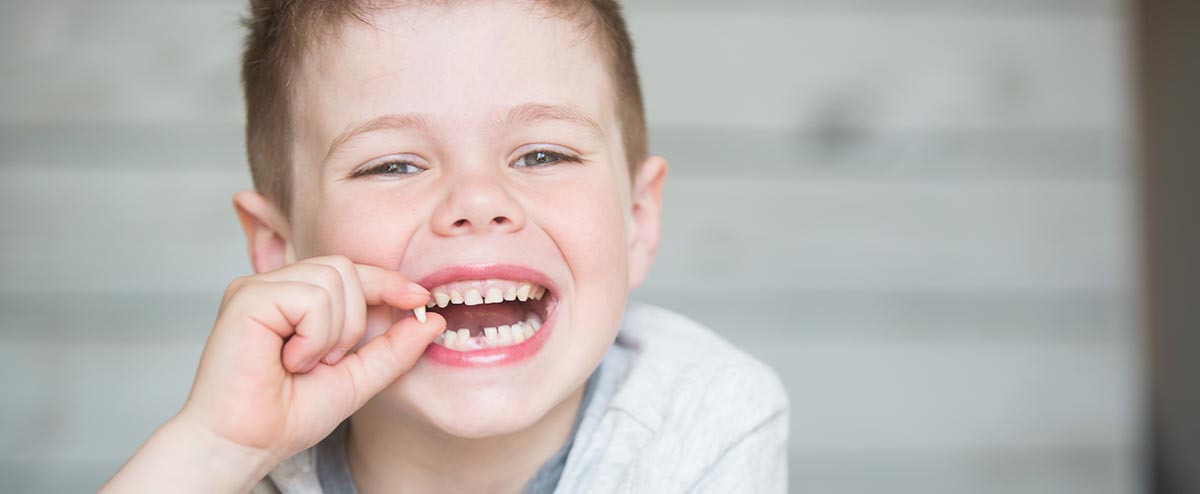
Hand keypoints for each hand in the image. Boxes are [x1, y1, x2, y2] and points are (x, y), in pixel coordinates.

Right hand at [102, 256, 444, 491]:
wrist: (245, 444)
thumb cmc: (286, 415)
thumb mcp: (357, 378)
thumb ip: (393, 349)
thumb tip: (433, 320)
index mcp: (296, 299)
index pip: (351, 272)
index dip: (388, 281)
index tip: (420, 299)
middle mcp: (275, 286)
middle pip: (346, 268)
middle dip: (355, 320)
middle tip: (327, 360)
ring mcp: (257, 287)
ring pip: (333, 279)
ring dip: (333, 332)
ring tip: (304, 363)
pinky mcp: (246, 296)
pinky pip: (311, 298)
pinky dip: (314, 336)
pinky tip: (290, 360)